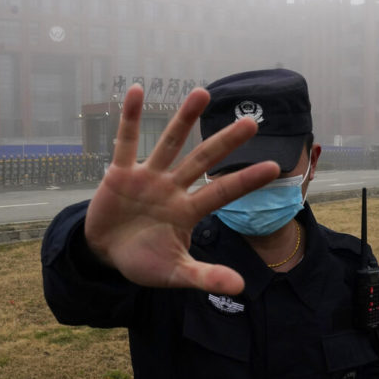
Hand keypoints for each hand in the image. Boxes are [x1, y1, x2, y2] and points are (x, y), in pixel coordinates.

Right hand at [84, 84, 279, 294]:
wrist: (105, 254)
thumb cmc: (143, 261)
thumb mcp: (174, 273)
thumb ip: (204, 277)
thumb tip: (241, 288)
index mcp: (188, 211)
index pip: (222, 193)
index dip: (245, 180)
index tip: (274, 166)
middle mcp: (172, 188)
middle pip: (203, 160)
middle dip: (226, 142)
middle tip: (252, 122)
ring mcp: (148, 177)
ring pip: (169, 143)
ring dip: (184, 119)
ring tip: (202, 93)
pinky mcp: (120, 172)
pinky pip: (125, 141)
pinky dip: (129, 117)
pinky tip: (135, 90)